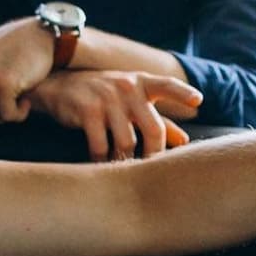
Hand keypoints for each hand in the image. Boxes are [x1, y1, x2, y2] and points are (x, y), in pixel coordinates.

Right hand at [30, 70, 201, 160]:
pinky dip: (102, 160)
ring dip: (125, 161)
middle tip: (151, 172)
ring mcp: (107, 97)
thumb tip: (184, 140)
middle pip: (153, 128)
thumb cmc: (102, 96)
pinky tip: (100, 165)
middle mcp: (127, 87)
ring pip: (127, 142)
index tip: (198, 102)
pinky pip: (100, 145)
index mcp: (141, 83)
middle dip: (154, 156)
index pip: (167, 85)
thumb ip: (158, 119)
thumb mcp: (130, 101)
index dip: (183, 94)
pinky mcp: (87, 110)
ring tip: (121, 169)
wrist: (57, 85)